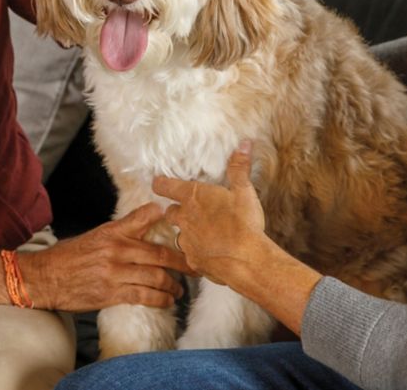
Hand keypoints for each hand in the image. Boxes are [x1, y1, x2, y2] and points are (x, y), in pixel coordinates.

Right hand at [20, 203, 191, 311]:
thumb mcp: (93, 236)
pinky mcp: (111, 294)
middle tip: (194, 266)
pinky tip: (167, 301)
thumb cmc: (68, 257)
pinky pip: (144, 296)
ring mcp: (114, 273)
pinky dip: (160, 299)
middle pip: (158, 254)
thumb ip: (119, 232)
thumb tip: (143, 226)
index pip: (141, 219)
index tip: (178, 219)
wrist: (44, 278)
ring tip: (179, 289)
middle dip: (181, 262)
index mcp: (110, 232)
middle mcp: (115, 250)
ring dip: (172, 285)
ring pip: (155, 277)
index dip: (162, 217)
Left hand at [153, 140, 270, 285]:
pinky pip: (191, 254)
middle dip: (178, 211)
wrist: (246, 260)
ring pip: (180, 234)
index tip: (160, 182)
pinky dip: (199, 252)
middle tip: (191, 210)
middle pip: (171, 212)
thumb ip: (240, 167)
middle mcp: (185, 218)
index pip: (164, 186)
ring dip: (189, 232)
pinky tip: (213, 252)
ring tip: (206, 233)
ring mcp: (187, 241)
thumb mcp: (244, 191)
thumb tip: (244, 144)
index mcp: (193, 197)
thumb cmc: (244, 223)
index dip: (161, 183)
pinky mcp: (193, 261)